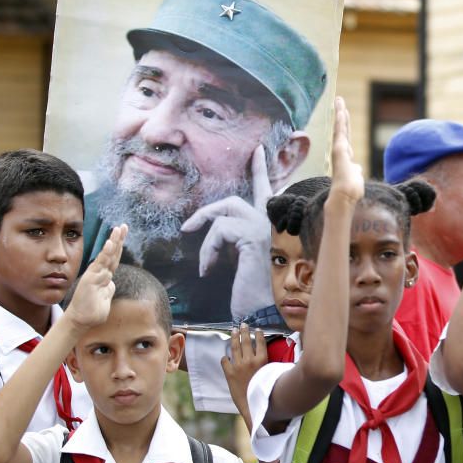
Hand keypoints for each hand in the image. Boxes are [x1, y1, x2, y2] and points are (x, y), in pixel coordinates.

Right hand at [67, 225, 126, 329]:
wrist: (82, 320)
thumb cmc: (92, 311)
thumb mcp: (105, 298)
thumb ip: (108, 289)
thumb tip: (111, 284)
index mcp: (105, 276)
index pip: (114, 259)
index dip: (119, 247)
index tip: (123, 234)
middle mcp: (100, 273)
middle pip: (112, 253)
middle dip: (118, 239)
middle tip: (123, 226)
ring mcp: (95, 274)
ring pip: (107, 255)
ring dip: (114, 241)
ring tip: (118, 229)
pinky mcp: (91, 278)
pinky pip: (100, 264)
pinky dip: (106, 253)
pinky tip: (110, 243)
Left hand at [181, 144, 274, 319]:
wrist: (263, 312)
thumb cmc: (255, 293)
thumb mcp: (244, 262)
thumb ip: (237, 243)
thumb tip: (216, 233)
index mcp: (273, 227)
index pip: (267, 192)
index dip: (260, 170)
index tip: (256, 150)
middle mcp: (273, 223)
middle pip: (236, 200)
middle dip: (208, 211)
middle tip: (188, 227)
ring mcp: (265, 227)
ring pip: (224, 213)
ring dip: (206, 239)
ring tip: (204, 265)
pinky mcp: (253, 236)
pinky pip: (220, 229)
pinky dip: (208, 250)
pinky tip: (208, 270)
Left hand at [220, 323, 268, 429]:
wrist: (253, 404)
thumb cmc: (266, 391)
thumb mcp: (271, 374)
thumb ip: (269, 364)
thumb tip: (272, 358)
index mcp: (261, 360)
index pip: (259, 342)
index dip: (258, 334)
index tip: (257, 330)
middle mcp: (249, 360)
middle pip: (246, 341)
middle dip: (244, 331)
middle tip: (243, 325)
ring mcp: (238, 366)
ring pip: (234, 347)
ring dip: (234, 337)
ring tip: (234, 331)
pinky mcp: (229, 373)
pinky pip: (225, 361)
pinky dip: (225, 358)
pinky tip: (225, 356)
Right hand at [327, 97, 363, 206]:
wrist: (346, 195)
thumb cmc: (351, 190)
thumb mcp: (356, 176)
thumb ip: (355, 169)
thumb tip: (357, 168)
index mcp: (346, 156)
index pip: (346, 137)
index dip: (345, 125)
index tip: (344, 113)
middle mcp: (341, 150)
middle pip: (342, 128)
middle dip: (341, 114)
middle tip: (339, 101)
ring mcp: (339, 149)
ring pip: (340, 127)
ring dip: (340, 113)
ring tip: (339, 100)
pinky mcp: (339, 149)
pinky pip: (340, 131)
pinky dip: (340, 120)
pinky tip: (341, 110)